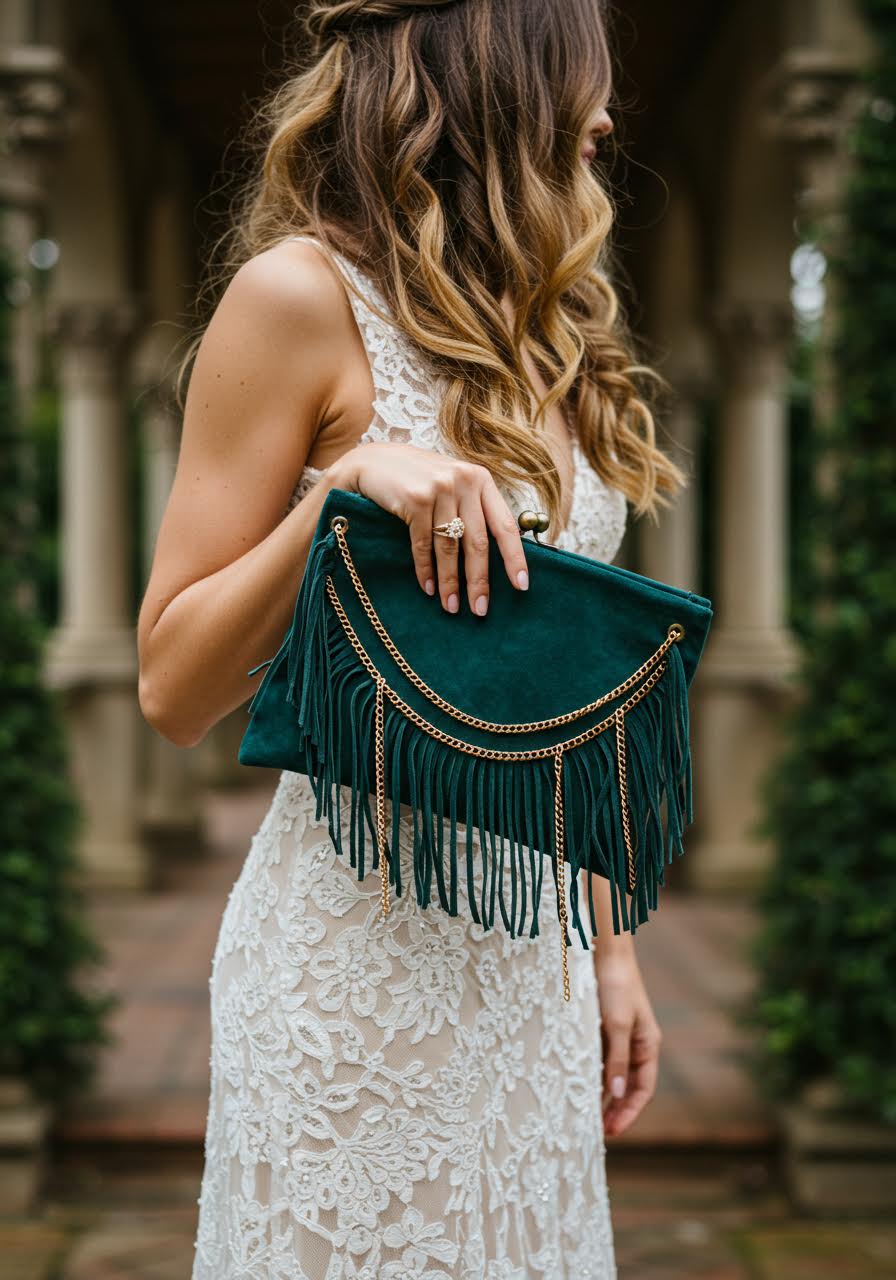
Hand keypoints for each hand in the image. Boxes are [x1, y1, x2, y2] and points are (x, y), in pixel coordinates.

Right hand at [328, 441, 529, 616]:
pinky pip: (424, 545)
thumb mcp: (452, 484)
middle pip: (478, 542)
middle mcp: (464, 481)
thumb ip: (472, 508)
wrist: (373, 462)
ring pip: (450, 547)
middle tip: (480, 610)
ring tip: (451, 607)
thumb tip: (492, 558)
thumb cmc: (417, 479)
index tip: (521, 585)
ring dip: (450, 582)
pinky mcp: (415, 499)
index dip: (515, 558)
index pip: (505, 525)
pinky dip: (426, 571)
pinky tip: (428, 589)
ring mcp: (440, 488)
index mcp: (481, 479)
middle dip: (479, 581)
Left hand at [594, 948, 661, 1137]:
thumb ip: (617, 1060)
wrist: (603, 951)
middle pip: (629, 1086)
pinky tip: (579, 1087)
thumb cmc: (614, 985)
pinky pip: (598, 1059)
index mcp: (648, 1044)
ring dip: (602, 1096)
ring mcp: (618, 1036)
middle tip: (597, 1132)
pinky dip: (592, 1075)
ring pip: (612, 1074)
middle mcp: (636, 1043)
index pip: (644, 1088)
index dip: (629, 1112)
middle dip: (616, 1110)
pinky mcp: (602, 1028)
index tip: (612, 1131)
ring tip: (586, 1117)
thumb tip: (617, 1094)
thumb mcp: (617, 1024)